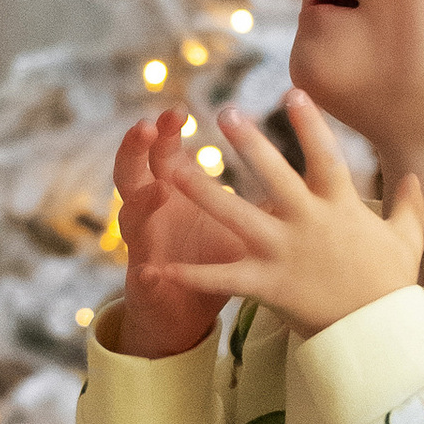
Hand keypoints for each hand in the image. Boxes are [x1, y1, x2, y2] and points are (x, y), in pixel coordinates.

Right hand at [113, 107, 251, 356]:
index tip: (178, 111)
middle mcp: (151, 215)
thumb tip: (293, 163)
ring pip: (131, 220)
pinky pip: (143, 280)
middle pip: (135, 174)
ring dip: (141, 204)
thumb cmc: (212, 256)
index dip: (166, 133)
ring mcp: (145, 249)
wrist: (184, 311)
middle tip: (148, 126)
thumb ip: (251, 192)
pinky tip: (151, 273)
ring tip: (157, 190)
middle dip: (137, 150)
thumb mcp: (234, 220)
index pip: (164, 154)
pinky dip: (147, 276)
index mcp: (171, 194)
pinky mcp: (147, 287)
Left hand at [150, 92, 423, 339]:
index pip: (325, 155)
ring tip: (173, 167)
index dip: (309, 124)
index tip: (292, 92)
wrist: (376, 334)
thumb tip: (416, 177)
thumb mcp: (406, 240)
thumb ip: (408, 205)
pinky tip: (158, 267)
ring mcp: (284, 252)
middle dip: (249, 142)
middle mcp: (309, 222)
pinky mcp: (267, 283)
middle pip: (274, 174)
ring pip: (236, 215)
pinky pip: (222, 277)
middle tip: (225, 112)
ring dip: (202, 191)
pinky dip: (189, 274)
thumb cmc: (391, 285)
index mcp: (341, 207)